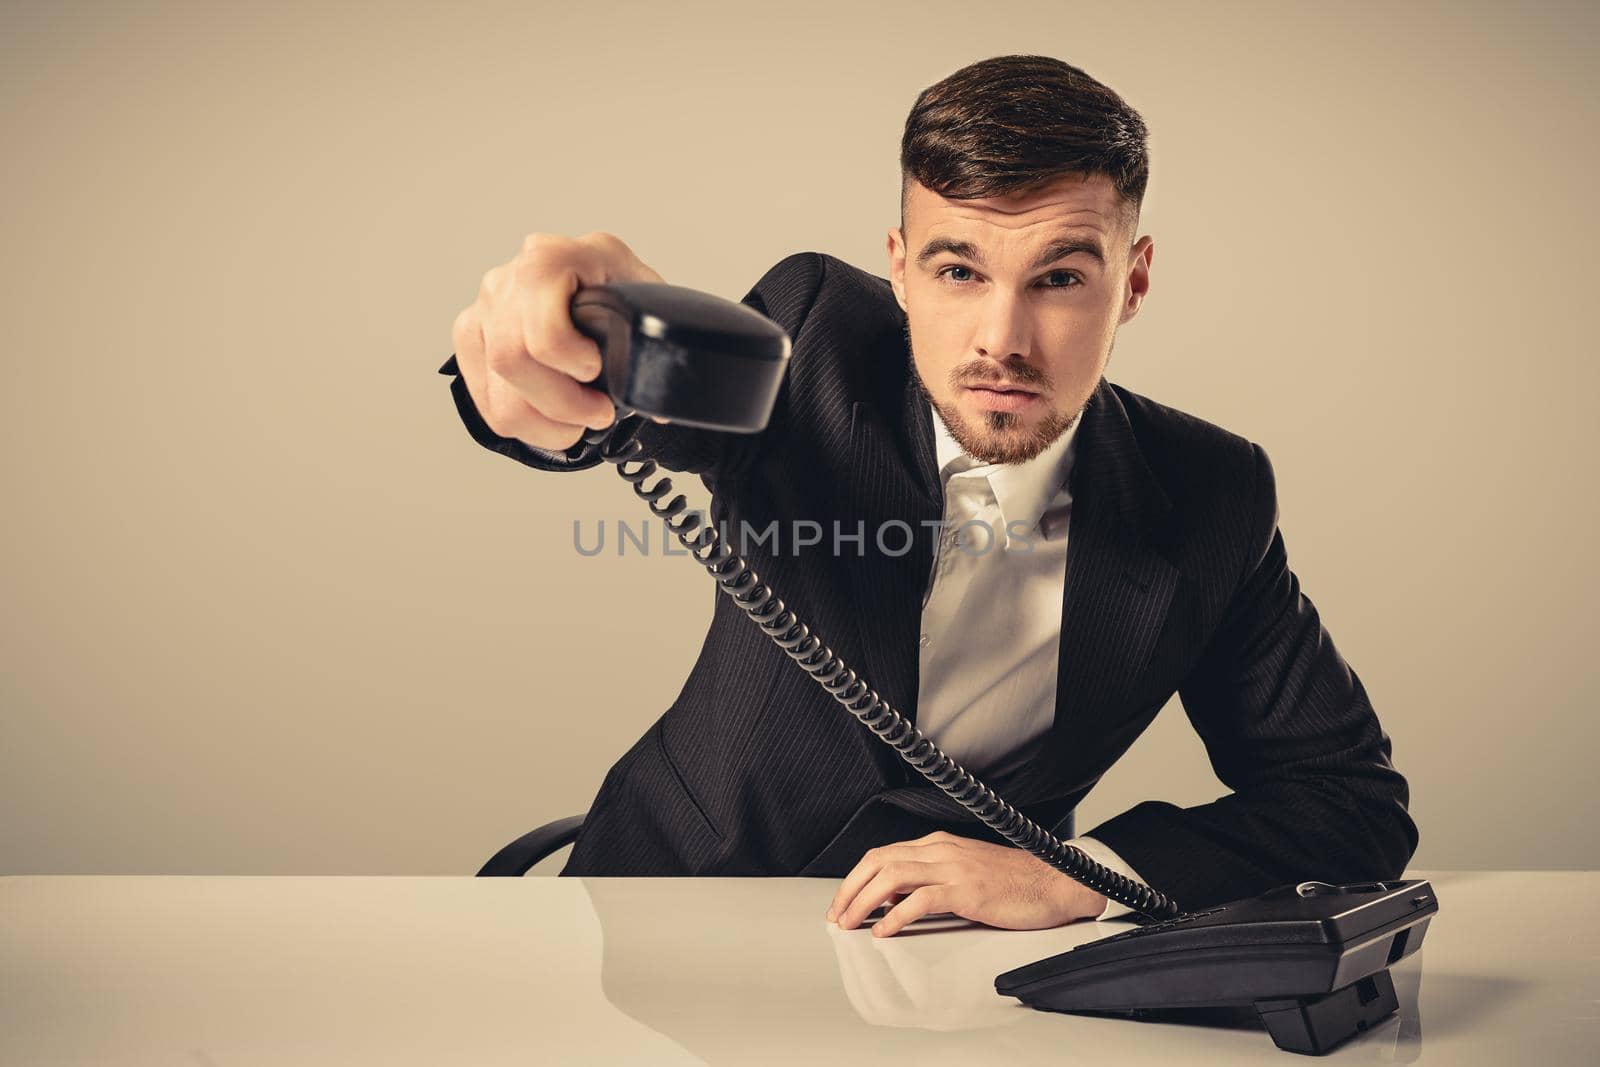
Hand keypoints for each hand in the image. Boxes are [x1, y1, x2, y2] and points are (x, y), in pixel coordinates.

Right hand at [450, 231, 665, 450]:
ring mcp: (484, 310)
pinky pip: (489, 406)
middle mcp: (509, 280)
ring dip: (547, 424)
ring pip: (500, 396)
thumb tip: (655, 404)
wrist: (599, 283)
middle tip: (597, 412)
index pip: (541, 325)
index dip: (571, 360)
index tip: (596, 370)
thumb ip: (650, 341)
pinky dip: (528, 427)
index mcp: (554, 258)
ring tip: (578, 422)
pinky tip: (554, 417)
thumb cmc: (621, 291)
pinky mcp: (470, 341)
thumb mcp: (647, 300)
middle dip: (563, 404)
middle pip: (511, 361)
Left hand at [824, 831, 1108, 937]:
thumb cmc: (1015, 882)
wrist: (1055, 881)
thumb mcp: (965, 873)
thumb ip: (931, 881)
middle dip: (850, 889)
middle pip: (879, 862)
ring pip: (893, 876)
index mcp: (939, 845)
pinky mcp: (967, 889)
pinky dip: (897, 915)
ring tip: (851, 924)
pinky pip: (922, 900)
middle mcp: (941, 850)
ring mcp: (954, 867)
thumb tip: (894, 902)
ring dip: (864, 901)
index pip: (883, 855)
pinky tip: (885, 931)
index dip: (856, 879)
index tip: (842, 902)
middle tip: (836, 916)